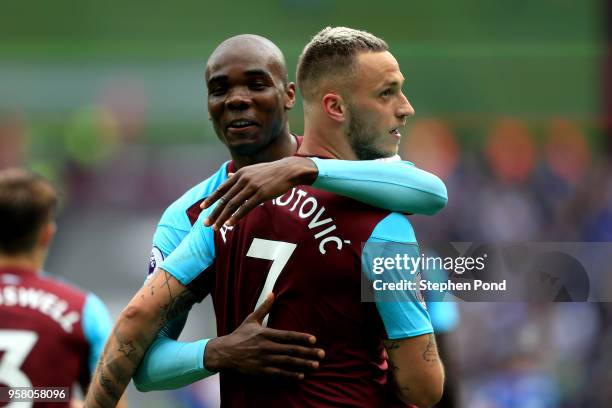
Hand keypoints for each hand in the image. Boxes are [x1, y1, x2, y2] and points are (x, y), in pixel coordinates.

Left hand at [201, 156, 317, 229]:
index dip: (211, 199)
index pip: (221, 188)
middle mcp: (243, 179)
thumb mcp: (252, 170)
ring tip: (215, 227)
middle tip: (205, 223)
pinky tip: (229, 224)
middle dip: (213, 212)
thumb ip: (239, 175)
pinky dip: (236, 217)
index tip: (202, 208)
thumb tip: (228, 176)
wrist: (289, 170)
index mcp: (240, 174)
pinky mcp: (261, 194)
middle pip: (224, 199)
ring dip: (222, 218)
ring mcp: (252, 187)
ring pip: (232, 205)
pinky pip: (245, 208)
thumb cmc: (271, 172)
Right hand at [204, 293, 324, 379]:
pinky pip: (278, 373)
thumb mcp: (251, 319)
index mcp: (265, 334)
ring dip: (302, 364)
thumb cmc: (239, 335)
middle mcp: (266, 347)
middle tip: (321, 354)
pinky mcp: (261, 371)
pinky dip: (290, 375)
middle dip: (307, 352)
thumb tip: (272, 293)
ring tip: (315, 365)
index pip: (287, 336)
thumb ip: (264, 307)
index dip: (301, 337)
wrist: (224, 353)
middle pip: (290, 350)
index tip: (314, 339)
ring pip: (287, 362)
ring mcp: (264, 360)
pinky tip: (301, 375)